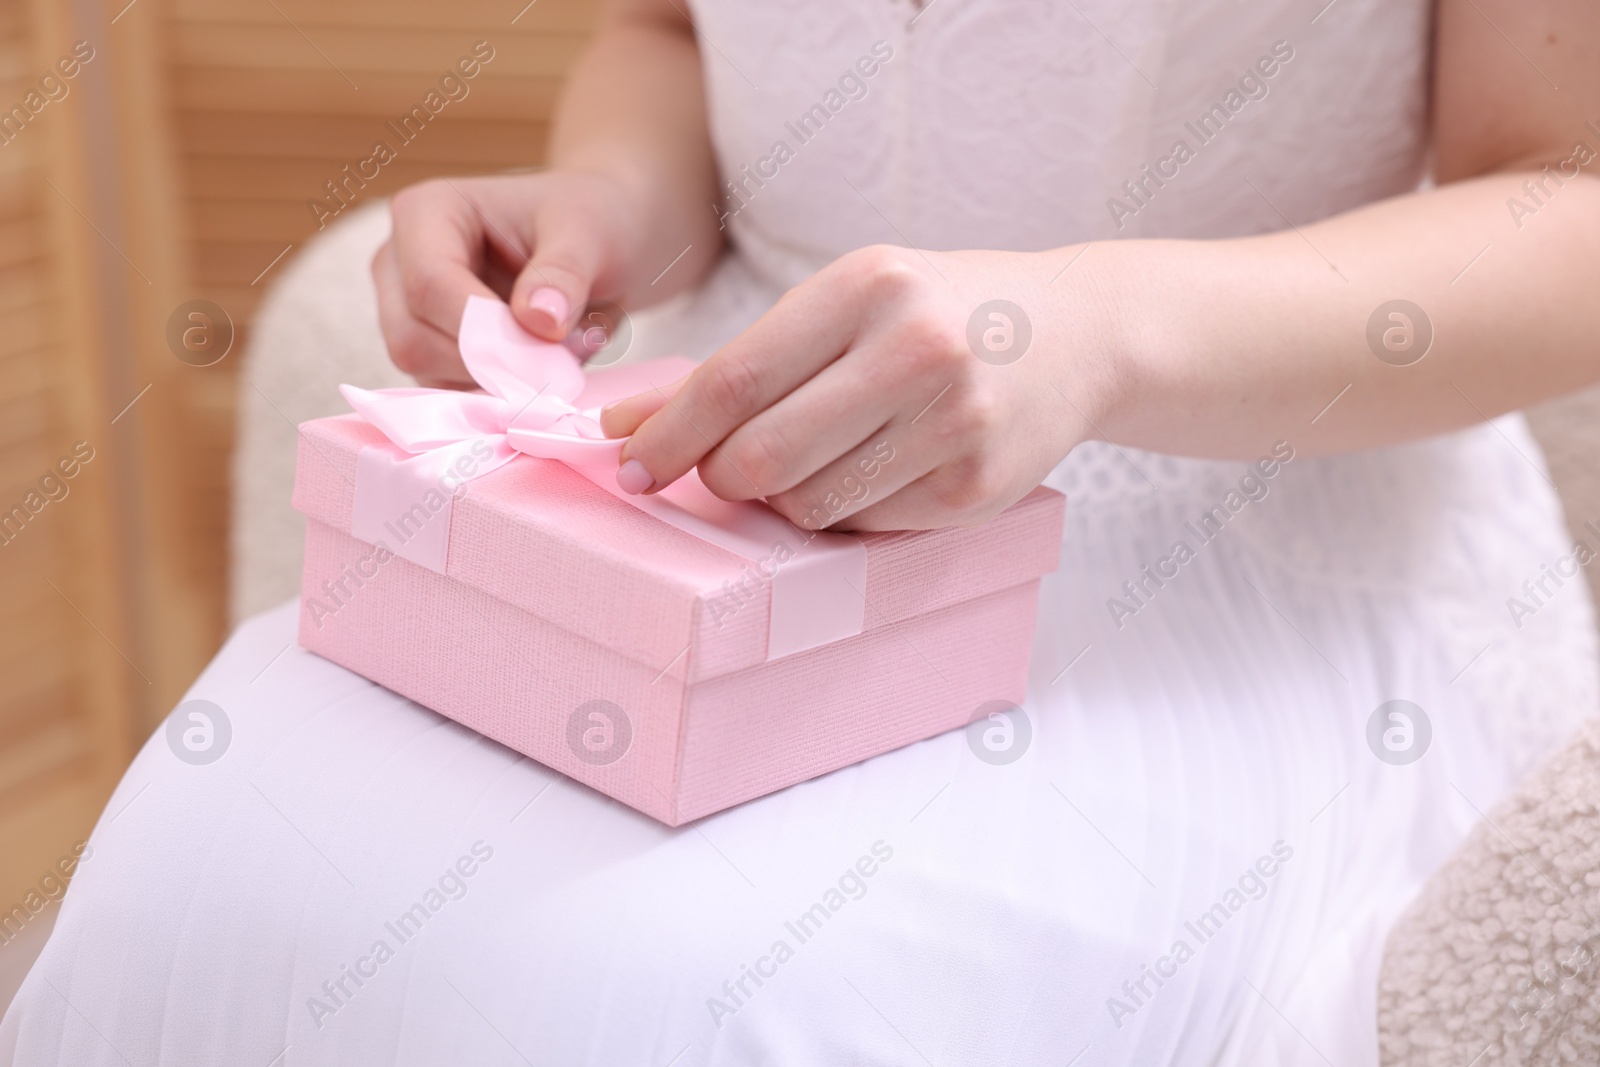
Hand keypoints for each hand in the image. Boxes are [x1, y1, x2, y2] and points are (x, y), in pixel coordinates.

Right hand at [373, 172, 641, 386]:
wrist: (606, 241)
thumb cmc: (590, 223)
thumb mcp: (591, 236)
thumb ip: (565, 275)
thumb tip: (539, 321)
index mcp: (426, 212)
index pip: (429, 284)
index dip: (484, 330)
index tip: (547, 348)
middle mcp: (400, 263)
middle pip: (413, 336)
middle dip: (487, 360)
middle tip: (558, 359)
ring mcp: (406, 310)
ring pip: (425, 371)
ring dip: (493, 380)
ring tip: (554, 354)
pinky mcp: (428, 351)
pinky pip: (444, 391)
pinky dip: (493, 393)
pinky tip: (536, 370)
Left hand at [600, 244, 1122, 530]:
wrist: (1075, 333)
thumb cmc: (937, 312)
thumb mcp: (847, 301)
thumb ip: (746, 361)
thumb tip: (628, 428)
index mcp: (868, 287)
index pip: (733, 381)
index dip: (668, 434)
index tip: (630, 463)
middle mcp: (915, 351)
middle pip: (760, 457)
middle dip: (718, 476)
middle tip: (719, 470)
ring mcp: (954, 425)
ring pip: (807, 504)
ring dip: (784, 497)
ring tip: (817, 456)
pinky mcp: (975, 489)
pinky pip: (863, 526)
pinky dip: (843, 510)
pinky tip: (874, 468)